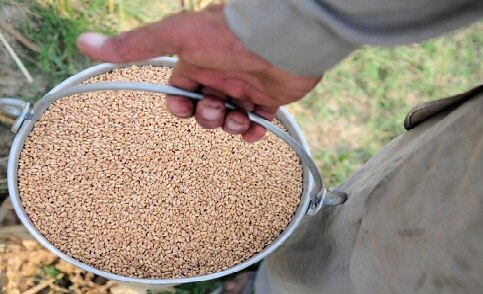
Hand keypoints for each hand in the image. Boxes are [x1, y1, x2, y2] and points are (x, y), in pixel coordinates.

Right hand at [77, 5, 320, 141]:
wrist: (278, 39)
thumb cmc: (227, 35)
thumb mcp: (174, 38)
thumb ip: (134, 45)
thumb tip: (85, 42)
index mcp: (199, 61)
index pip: (181, 89)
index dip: (179, 104)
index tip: (183, 108)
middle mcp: (222, 74)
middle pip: (204, 107)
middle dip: (205, 117)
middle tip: (215, 108)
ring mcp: (247, 86)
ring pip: (230, 118)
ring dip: (229, 125)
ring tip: (238, 118)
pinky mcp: (271, 97)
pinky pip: (260, 122)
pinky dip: (255, 131)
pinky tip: (254, 129)